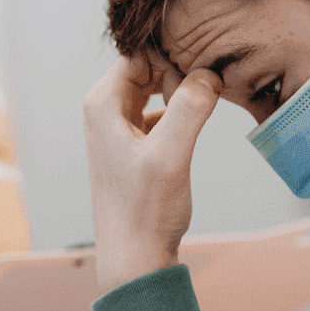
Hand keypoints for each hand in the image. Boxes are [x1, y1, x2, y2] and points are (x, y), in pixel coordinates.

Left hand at [82, 55, 221, 291]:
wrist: (133, 258)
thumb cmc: (145, 210)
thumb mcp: (171, 155)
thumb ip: (190, 108)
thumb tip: (207, 73)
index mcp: (102, 103)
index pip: (139, 52)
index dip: (172, 57)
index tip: (200, 76)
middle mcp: (103, 110)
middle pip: (146, 65)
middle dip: (178, 71)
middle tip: (207, 91)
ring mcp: (115, 128)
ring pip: (152, 87)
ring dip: (180, 91)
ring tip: (204, 106)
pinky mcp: (131, 145)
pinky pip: (156, 110)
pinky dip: (177, 111)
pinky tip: (194, 126)